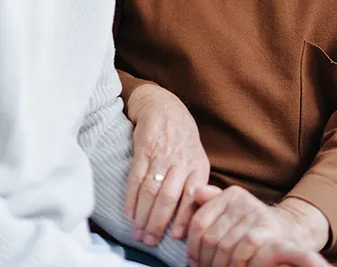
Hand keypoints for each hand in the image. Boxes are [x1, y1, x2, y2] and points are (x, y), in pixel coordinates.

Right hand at [125, 83, 209, 246]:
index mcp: (197, 164)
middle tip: (149, 240)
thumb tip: (193, 215)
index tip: (177, 237)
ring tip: (138, 232)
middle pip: (168, 198)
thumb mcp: (196, 156)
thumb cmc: (181, 136)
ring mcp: (161, 154)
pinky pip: (136, 178)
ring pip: (151, 191)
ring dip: (143, 215)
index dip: (184, 218)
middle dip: (158, 223)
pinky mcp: (144, 149)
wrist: (162, 105)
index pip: (192, 196)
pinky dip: (132, 198)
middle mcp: (181, 160)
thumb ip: (194, 181)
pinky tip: (129, 213)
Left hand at [187, 186, 329, 266]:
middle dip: (204, 260)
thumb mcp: (234, 210)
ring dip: (218, 266)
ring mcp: (254, 215)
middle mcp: (242, 201)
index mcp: (230, 194)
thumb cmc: (256, 225)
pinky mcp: (265, 230)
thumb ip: (213, 202)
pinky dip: (234, 265)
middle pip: (210, 237)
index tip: (192, 261)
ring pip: (224, 247)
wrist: (291, 231)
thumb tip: (195, 192)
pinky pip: (240, 251)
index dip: (192, 246)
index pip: (200, 221)